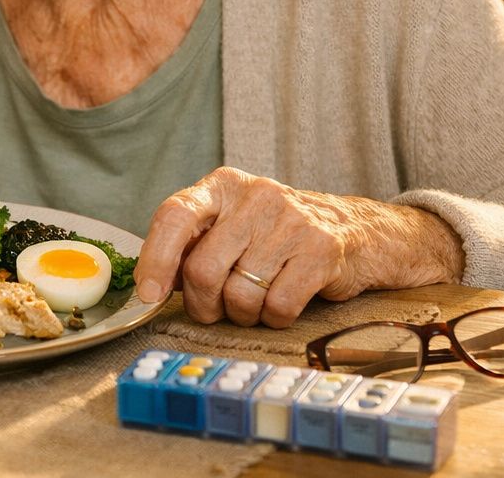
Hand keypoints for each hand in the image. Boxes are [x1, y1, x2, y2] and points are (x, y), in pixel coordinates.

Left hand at [133, 167, 462, 327]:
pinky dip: (275, 318)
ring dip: (243, 314)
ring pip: (240, 296)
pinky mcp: (322, 250)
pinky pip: (278, 307)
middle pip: (204, 270)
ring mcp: (291, 221)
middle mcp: (255, 195)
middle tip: (215, 309)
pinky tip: (283, 302)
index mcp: (222, 186)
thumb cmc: (274, 236)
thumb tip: (149, 288)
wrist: (354, 231)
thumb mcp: (230, 226)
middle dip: (204, 305)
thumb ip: (191, 247)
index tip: (149, 296)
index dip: (155, 259)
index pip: (174, 216)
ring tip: (256, 300)